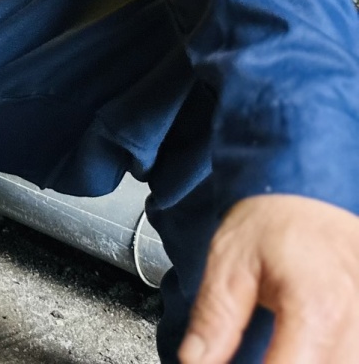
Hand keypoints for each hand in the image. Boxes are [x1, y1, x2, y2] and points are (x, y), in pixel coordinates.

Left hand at [180, 194, 358, 363]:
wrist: (312, 192)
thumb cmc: (273, 220)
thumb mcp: (229, 262)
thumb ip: (216, 318)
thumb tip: (195, 360)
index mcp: (317, 308)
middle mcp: (358, 323)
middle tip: (248, 357)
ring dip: (304, 363)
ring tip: (275, 351)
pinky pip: (351, 356)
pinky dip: (322, 358)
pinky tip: (297, 351)